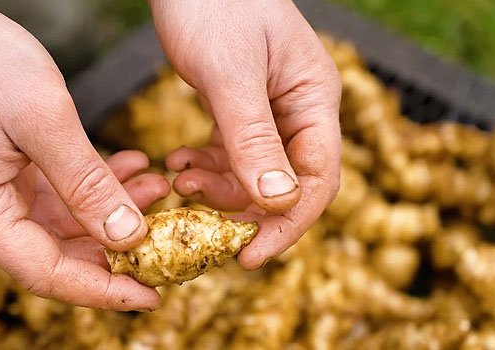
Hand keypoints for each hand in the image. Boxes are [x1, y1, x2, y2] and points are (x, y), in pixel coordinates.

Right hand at [0, 0, 164, 309]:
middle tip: (166, 229)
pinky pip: (44, 192)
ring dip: (106, 207)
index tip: (152, 295)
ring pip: (54, 221)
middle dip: (114, 243)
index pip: (47, 274)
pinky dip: (85, 183)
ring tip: (156, 186)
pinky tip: (125, 164)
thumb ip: (87, 185)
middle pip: (52, 252)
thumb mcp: (43, 121)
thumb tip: (127, 237)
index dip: (103, 290)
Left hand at [150, 0, 341, 268]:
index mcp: (314, 100)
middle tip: (196, 216)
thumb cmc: (214, 5)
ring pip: (254, 173)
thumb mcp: (229, 74)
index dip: (286, 225)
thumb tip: (279, 203)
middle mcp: (300, 110)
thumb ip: (252, 137)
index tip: (248, 256)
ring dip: (218, 187)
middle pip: (285, 184)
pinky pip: (231, 153)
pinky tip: (177, 163)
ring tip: (178, 180)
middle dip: (242, 208)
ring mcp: (272, 110)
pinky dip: (206, 165)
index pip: (317, 180)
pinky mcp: (241, 108)